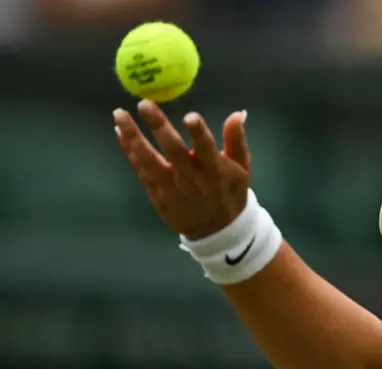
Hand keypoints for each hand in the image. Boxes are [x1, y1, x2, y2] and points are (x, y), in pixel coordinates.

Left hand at [114, 100, 249, 239]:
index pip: (206, 148)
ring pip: (149, 161)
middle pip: (172, 150)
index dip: (198, 133)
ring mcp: (172, 189)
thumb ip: (237, 140)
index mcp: (215, 170)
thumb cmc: (229, 193)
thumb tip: (237, 113)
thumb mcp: (242, 169)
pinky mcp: (157, 196)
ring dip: (133, 138)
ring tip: (119, 115)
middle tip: (144, 104)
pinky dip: (130, 151)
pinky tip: (121, 133)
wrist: (216, 231)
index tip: (190, 116)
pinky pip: (141, 170)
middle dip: (158, 126)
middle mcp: (192, 179)